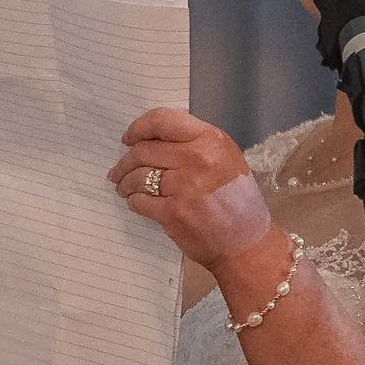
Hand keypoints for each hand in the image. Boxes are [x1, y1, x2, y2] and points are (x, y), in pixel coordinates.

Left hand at [108, 107, 273, 268]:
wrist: (246, 242)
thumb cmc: (238, 198)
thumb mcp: (225, 158)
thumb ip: (194, 142)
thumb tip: (154, 136)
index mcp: (210, 140)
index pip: (162, 121)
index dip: (138, 128)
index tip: (128, 138)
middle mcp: (197, 159)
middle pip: (144, 150)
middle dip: (125, 161)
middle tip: (118, 170)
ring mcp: (184, 187)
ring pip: (138, 176)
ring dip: (125, 182)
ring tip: (123, 187)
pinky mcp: (173, 213)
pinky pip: (140, 201)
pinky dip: (133, 201)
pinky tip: (135, 202)